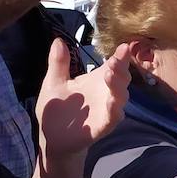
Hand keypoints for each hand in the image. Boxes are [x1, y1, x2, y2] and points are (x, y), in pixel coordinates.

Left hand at [36, 41, 128, 158]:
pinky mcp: (103, 126)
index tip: (124, 45)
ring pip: (120, 97)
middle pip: (121, 78)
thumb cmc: (56, 109)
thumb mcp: (54, 82)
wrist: (52, 138)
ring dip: (117, 85)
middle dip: (121, 67)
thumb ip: (58, 63)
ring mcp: (107, 110)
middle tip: (116, 59)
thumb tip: (58, 40)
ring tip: (110, 74)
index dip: (120, 55)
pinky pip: (112, 118)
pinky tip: (112, 103)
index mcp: (96, 80)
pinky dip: (114, 110)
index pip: (113, 64)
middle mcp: (106, 93)